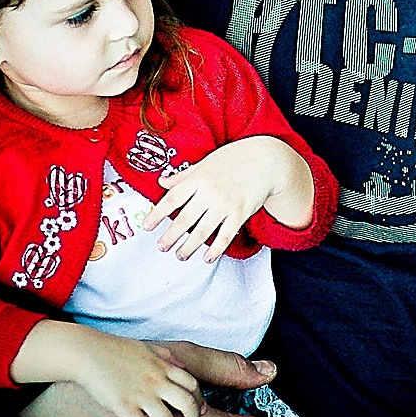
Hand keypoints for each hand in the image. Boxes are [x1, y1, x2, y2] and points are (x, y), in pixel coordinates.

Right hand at [66, 334, 200, 416]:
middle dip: (192, 415)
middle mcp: (156, 381)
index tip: (197, 407)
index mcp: (163, 366)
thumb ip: (166, 356)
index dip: (198, 398)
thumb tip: (182, 365)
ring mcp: (140, 394)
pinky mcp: (124, 406)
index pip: (192, 385)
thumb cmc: (115, 349)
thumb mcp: (146, 348)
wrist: (89, 352)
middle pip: (186, 402)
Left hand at [145, 136, 309, 260]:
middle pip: (184, 219)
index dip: (157, 214)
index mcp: (199, 177)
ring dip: (189, 247)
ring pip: (202, 231)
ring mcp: (226, 203)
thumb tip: (162, 182)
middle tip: (162, 247)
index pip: (172, 199)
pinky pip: (225, 235)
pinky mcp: (241, 213)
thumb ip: (184, 175)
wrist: (268, 160)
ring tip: (180, 255)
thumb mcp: (206, 162)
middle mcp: (210, 191)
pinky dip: (215, 249)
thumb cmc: (236, 159)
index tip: (147, 227)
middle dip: (170, 236)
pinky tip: (207, 257)